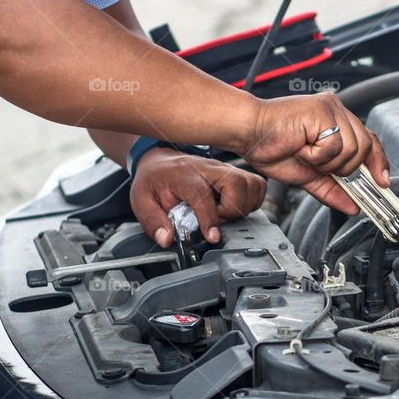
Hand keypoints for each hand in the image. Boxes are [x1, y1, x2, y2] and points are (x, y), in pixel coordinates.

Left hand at [131, 147, 266, 246]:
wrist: (160, 159)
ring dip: (244, 205)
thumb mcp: (141, 200)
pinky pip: (256, 185)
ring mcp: (224, 168)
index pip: (202, 193)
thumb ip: (153, 221)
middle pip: (237, 183)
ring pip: (252, 184)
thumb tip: (167, 239)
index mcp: (183, 174)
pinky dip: (252, 200)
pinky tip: (235, 207)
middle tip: (217, 220)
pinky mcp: (234, 172)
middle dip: (232, 210)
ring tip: (225, 214)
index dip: (210, 217)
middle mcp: (208, 168)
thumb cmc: (154, 178)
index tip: (212, 236)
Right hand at [238, 93, 388, 213]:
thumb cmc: (271, 146)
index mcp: (336, 122)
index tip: (383, 182)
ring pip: (351, 149)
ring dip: (326, 161)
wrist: (246, 132)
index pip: (370, 141)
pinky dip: (317, 155)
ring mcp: (331, 109)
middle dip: (342, 167)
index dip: (378, 162)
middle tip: (315, 163)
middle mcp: (337, 111)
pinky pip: (334, 145)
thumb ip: (332, 189)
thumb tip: (353, 206)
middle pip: (364, 149)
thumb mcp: (308, 176)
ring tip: (305, 153)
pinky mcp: (323, 110)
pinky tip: (301, 147)